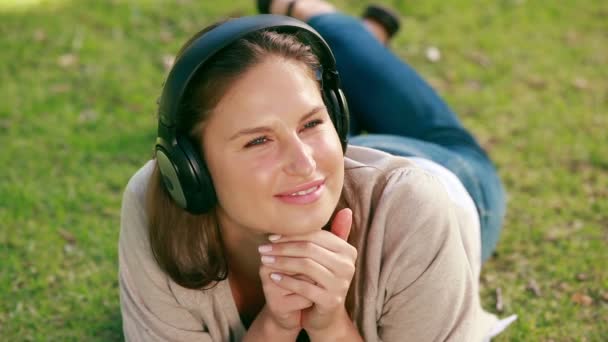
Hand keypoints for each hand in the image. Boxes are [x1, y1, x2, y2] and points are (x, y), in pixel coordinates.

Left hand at [258, 208, 355, 332]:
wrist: (325, 316)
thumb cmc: (321, 281)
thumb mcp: (325, 257)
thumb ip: (331, 234)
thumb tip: (345, 209)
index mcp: (347, 250)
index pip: (316, 235)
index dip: (292, 234)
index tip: (271, 236)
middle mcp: (348, 265)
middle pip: (309, 249)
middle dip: (283, 247)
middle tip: (263, 248)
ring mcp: (341, 284)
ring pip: (305, 265)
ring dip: (281, 262)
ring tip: (264, 261)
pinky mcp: (331, 300)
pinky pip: (303, 286)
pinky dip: (286, 280)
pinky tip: (272, 276)